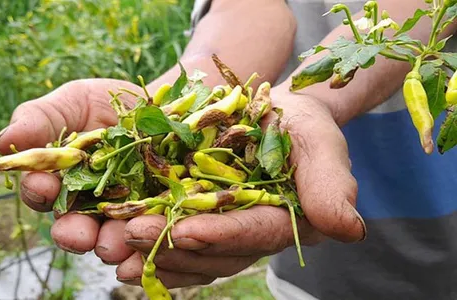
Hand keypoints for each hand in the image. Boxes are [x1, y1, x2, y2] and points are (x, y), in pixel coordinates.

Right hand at [0, 78, 141, 252]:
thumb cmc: (104, 103)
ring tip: (115, 244)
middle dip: (75, 233)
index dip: (40, 192)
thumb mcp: (72, 102)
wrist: (154, 105)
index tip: (42, 186)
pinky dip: (151, 240)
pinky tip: (151, 241)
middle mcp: (88, 203)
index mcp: (60, 180)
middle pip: (76, 226)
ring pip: (114, 235)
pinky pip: (153, 230)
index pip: (43, 193)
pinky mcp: (156, 212)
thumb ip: (39, 119)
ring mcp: (123, 210)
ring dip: (113, 243)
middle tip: (80, 236)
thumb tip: (3, 142)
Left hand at [112, 89, 366, 287]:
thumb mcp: (320, 143)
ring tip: (117, 245)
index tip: (187, 230)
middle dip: (174, 245)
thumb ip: (331, 185)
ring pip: (192, 252)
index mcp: (285, 220)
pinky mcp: (203, 219)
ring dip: (155, 250)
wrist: (275, 116)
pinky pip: (179, 241)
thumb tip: (348, 229)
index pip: (254, 233)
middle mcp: (252, 233)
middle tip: (133, 236)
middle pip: (215, 250)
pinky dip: (152, 246)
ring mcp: (225, 229)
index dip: (222, 234)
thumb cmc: (301, 127)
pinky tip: (122, 248)